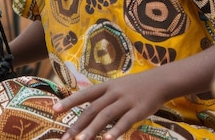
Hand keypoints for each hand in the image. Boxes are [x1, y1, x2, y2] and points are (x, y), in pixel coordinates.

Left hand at [53, 72, 167, 139]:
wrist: (160, 81)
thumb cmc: (135, 86)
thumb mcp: (117, 86)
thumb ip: (102, 98)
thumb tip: (84, 112)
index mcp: (107, 86)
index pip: (85, 94)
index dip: (70, 101)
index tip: (54, 109)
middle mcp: (114, 93)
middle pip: (92, 109)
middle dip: (77, 124)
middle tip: (65, 138)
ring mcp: (126, 101)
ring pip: (106, 116)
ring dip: (92, 129)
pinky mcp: (139, 109)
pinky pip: (126, 121)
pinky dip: (116, 130)